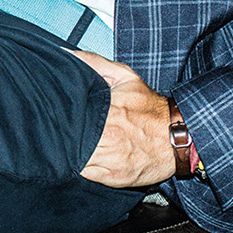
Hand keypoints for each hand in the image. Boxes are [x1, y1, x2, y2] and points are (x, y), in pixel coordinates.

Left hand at [69, 49, 174, 187]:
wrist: (180, 136)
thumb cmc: (150, 107)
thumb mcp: (125, 77)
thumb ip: (93, 63)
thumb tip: (64, 55)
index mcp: (107, 112)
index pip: (67, 116)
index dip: (56, 115)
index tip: (52, 111)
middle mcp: (107, 137)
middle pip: (68, 139)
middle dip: (61, 133)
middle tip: (56, 128)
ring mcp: (110, 160)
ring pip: (75, 158)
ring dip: (69, 151)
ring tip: (69, 142)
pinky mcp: (114, 177)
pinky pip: (85, 174)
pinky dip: (80, 167)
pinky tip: (81, 157)